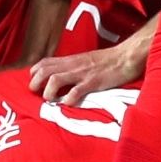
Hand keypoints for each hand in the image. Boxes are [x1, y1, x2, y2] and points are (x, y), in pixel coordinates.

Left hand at [29, 42, 143, 105]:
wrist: (125, 57)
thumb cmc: (107, 60)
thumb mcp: (85, 60)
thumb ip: (72, 67)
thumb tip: (60, 77)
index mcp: (70, 60)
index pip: (45, 62)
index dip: (34, 72)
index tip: (34, 83)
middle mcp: (72, 65)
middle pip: (45, 70)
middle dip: (35, 83)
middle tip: (37, 93)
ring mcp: (82, 73)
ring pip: (55, 79)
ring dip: (49, 91)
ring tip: (50, 100)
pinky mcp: (93, 82)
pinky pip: (77, 91)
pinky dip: (69, 99)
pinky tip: (68, 104)